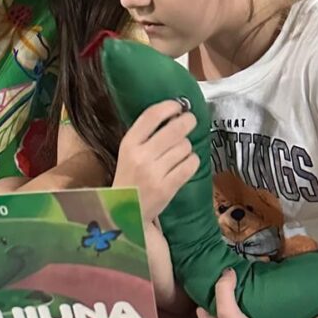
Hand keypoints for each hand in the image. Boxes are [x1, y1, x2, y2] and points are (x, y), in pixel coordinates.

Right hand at [113, 100, 197, 222]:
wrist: (125, 211)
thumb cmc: (129, 176)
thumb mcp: (128, 151)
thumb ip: (146, 134)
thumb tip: (174, 113)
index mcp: (129, 143)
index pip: (152, 115)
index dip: (170, 106)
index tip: (178, 106)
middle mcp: (141, 156)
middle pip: (175, 129)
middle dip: (188, 121)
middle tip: (190, 120)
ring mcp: (155, 173)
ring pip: (185, 146)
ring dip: (187, 146)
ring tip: (180, 152)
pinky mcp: (167, 188)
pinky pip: (190, 164)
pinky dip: (192, 161)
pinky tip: (186, 162)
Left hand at [195, 268, 260, 317]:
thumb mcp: (226, 311)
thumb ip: (223, 289)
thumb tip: (227, 270)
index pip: (201, 304)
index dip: (205, 291)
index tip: (213, 277)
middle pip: (219, 306)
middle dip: (224, 292)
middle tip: (231, 276)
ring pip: (234, 309)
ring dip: (239, 297)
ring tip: (244, 280)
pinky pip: (248, 314)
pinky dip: (250, 304)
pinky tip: (255, 294)